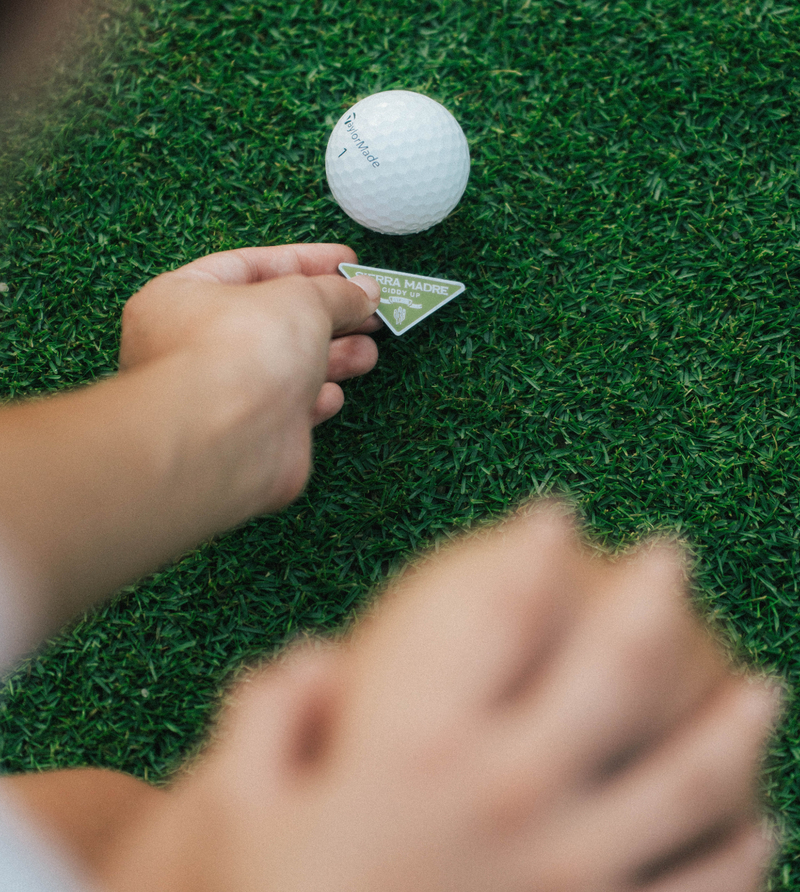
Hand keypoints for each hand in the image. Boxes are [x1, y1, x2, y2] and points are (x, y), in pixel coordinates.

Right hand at [102, 504, 779, 891]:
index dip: (530, 550)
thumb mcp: (236, 807)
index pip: (497, 615)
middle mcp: (511, 795)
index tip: (556, 509)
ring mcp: (567, 878)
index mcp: (424, 745)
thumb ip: (266, 718)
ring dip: (733, 730)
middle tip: (674, 552)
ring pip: (683, 787)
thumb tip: (309, 659)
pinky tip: (763, 830)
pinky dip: (738, 862)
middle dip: (652, 599)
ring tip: (766, 688)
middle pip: (612, 674)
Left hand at [120, 243, 381, 425]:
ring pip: (283, 366)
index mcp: (181, 297)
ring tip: (368, 350)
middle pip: (271, 318)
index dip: (304, 261)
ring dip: (332, 356)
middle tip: (370, 308)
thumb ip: (337, 291)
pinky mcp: (245, 435)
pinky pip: (284, 409)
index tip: (348, 262)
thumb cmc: (243, 348)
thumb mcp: (303, 296)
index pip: (248, 266)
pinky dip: (314, 399)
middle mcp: (192, 345)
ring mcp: (218, 393)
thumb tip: (365, 292)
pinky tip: (333, 394)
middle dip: (327, 313)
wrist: (229, 436)